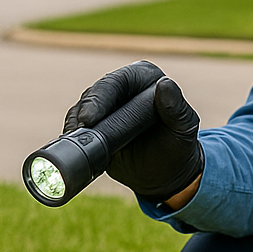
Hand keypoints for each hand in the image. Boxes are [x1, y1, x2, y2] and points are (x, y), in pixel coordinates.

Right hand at [64, 61, 204, 202]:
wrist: (165, 174)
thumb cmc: (178, 146)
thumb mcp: (184, 129)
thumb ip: (177, 108)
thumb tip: (165, 84)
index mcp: (145, 78)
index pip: (117, 81)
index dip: (100, 98)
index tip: (89, 118)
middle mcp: (123, 87)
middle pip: (95, 94)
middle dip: (84, 111)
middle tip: (78, 130)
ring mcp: (106, 105)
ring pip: (82, 108)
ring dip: (75, 124)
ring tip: (72, 140)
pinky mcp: (94, 124)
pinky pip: (77, 125)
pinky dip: (72, 135)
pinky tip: (69, 145)